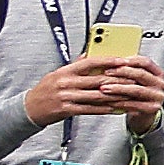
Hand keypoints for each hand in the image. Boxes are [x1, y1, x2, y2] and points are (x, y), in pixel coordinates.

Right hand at [20, 41, 163, 121]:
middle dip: (117, 80)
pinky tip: (115, 108)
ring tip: (129, 95)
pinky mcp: (66, 109)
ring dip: (115, 96)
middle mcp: (65, 83)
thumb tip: (89, 54)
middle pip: (96, 80)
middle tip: (133, 79)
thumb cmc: (46, 90)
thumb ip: (74, 65)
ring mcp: (66, 97)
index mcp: (65, 71)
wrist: (29, 108)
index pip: (89, 63)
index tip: (122, 60)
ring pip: (96, 95)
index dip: (107, 61)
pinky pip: (90, 109)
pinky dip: (104, 108)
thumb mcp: (58, 74)